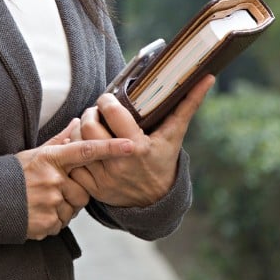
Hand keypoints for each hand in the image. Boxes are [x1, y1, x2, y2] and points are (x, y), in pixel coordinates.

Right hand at [16, 123, 133, 239]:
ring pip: (73, 209)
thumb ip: (59, 140)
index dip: (111, 148)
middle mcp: (53, 180)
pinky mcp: (45, 223)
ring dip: (64, 207)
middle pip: (83, 190)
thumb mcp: (35, 153)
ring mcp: (49, 203)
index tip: (131, 145)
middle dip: (74, 192)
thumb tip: (78, 121)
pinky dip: (53, 220)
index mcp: (51, 159)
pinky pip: (61, 223)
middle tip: (54, 190)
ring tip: (42, 201)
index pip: (86, 151)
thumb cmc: (13, 173)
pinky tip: (37, 212)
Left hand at [67, 74, 213, 207]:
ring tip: (90, 126)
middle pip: (89, 125)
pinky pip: (73, 165)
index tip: (108, 99)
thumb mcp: (175, 135)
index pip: (112, 113)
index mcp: (137, 146)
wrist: (156, 201)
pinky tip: (84, 145)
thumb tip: (207, 78)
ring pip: (77, 144)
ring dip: (79, 131)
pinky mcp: (92, 188)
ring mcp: (103, 177)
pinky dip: (74, 152)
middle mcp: (118, 162)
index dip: (106, 100)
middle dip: (89, 113)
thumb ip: (188, 105)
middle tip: (96, 111)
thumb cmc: (164, 161)